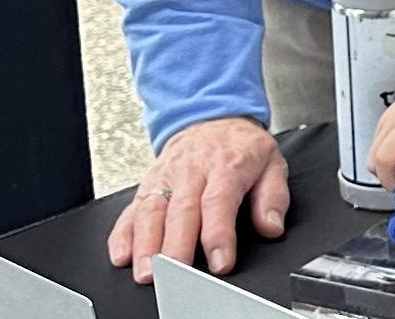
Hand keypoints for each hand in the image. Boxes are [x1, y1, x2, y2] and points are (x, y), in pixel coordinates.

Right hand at [106, 116, 288, 284]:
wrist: (212, 119)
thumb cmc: (241, 147)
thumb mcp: (271, 163)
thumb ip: (273, 197)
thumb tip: (271, 227)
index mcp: (226, 166)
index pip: (219, 202)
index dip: (219, 235)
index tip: (220, 263)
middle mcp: (191, 172)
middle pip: (181, 211)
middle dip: (176, 246)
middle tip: (175, 275)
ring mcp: (165, 179)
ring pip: (151, 212)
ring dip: (146, 245)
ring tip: (147, 273)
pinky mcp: (147, 186)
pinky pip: (131, 210)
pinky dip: (123, 234)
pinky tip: (122, 255)